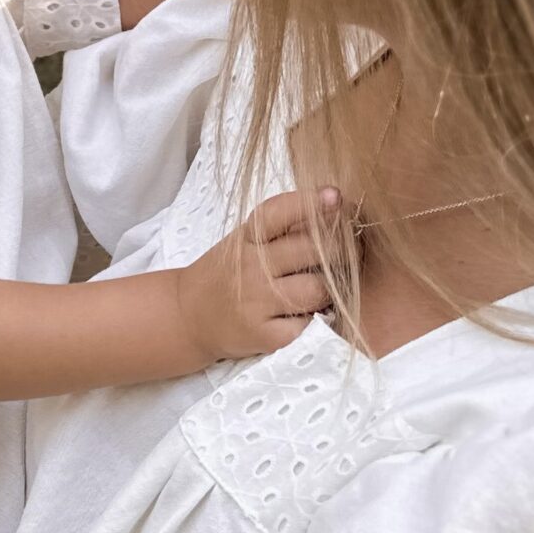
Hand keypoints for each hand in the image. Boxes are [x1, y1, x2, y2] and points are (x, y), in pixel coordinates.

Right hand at [173, 188, 340, 363]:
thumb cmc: (227, 274)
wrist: (187, 317)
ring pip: (316, 289)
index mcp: (246, 238)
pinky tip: (299, 316)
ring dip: (327, 290)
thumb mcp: (243, 241)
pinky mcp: (264, 336)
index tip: (336, 196)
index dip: (310, 202)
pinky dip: (311, 321)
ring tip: (318, 290)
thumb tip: (335, 205)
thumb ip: (281, 228)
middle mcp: (250, 267)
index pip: (279, 212)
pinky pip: (307, 324)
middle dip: (339, 249)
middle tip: (346, 253)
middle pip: (312, 250)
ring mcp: (256, 302)